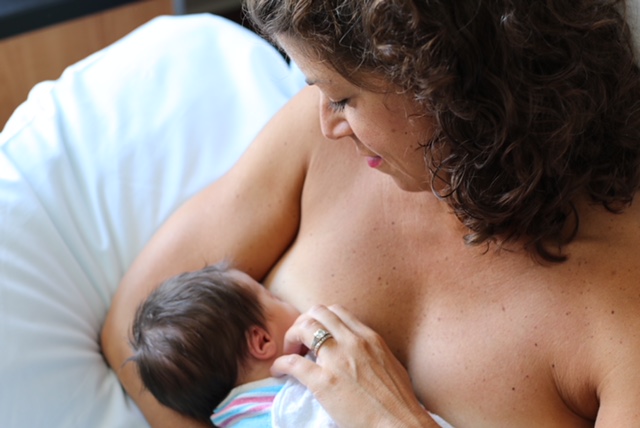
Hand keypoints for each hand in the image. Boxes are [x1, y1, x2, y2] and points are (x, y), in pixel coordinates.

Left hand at [271, 305, 438, 427]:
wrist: (399, 423)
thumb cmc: (399, 401)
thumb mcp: (390, 364)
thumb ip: (372, 353)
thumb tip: (360, 355)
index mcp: (369, 338)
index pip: (337, 312)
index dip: (321, 319)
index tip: (316, 334)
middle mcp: (352, 341)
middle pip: (317, 313)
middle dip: (304, 323)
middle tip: (300, 341)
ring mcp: (337, 359)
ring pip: (304, 328)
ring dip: (291, 337)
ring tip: (289, 353)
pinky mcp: (323, 381)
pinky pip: (292, 363)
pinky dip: (281, 364)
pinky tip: (279, 372)